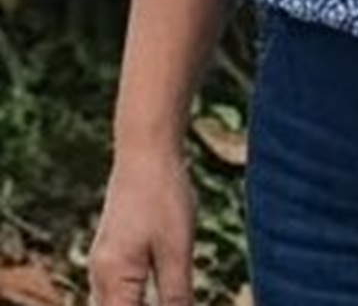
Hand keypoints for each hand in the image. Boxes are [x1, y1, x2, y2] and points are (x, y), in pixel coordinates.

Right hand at [89, 149, 195, 305]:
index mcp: (113, 281)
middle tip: (177, 301)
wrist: (146, 148)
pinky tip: (156, 298)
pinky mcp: (111, 254)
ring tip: (173, 297)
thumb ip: (177, 296)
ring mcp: (102, 265)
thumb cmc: (164, 194)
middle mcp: (99, 277)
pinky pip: (115, 295)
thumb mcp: (177, 249)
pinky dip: (133, 304)